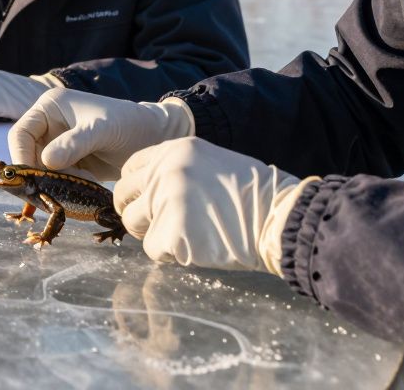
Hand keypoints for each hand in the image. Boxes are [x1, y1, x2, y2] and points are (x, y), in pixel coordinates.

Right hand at [7, 88, 193, 179]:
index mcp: (50, 107)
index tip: (32, 180)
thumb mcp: (101, 131)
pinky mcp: (68, 162)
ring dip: (51, 185)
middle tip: (49, 195)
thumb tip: (45, 161)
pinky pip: (55, 179)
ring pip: (40, 170)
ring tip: (69, 194)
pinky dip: (62, 188)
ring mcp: (58, 144)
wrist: (151, 138)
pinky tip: (78, 193)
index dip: (21, 157)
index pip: (20, 134)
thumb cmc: (127, 124)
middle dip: (36, 175)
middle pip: (26, 155)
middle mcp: (49, 124)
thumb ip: (74, 143)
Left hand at [114, 137, 317, 273]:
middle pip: (123, 195)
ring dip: (151, 233)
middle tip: (156, 224)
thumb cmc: (252, 195)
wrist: (280, 217)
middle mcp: (165, 170)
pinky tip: (196, 247)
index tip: (147, 200)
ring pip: (132, 222)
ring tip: (183, 234)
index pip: (131, 168)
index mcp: (175, 149)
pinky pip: (152, 249)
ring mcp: (166, 201)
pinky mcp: (171, 232)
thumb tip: (147, 188)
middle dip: (134, 211)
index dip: (137, 188)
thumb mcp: (211, 162)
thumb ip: (177, 169)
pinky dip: (169, 254)